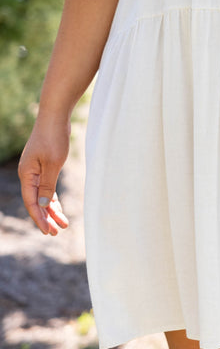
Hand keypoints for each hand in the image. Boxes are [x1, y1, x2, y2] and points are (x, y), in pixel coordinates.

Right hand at [18, 115, 70, 235]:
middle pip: (35, 202)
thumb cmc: (53, 138)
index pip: (31, 203)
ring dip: (51, 210)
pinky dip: (53, 198)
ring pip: (42, 196)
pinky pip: (47, 188)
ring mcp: (36, 170)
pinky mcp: (44, 166)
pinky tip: (58, 208)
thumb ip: (47, 186)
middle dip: (46, 218)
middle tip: (57, 232)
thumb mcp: (52, 164)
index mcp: (27, 175)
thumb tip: (41, 205)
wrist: (55, 117)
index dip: (39, 218)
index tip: (49, 231)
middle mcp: (28, 174)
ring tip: (63, 224)